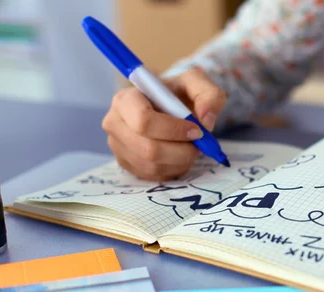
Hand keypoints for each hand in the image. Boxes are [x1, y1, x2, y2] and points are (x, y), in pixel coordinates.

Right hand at [102, 67, 226, 180]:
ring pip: (152, 165)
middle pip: (148, 149)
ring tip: (191, 148)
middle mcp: (114, 122)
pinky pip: (152, 175)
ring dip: (180, 161)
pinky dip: (173, 169)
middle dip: (181, 151)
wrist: (170, 106)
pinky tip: (180, 156)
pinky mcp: (125, 163)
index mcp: (126, 99)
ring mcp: (117, 145)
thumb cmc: (179, 93)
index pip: (144, 121)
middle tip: (199, 145)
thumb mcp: (198, 84)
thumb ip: (209, 95)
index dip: (174, 130)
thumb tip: (206, 120)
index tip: (197, 131)